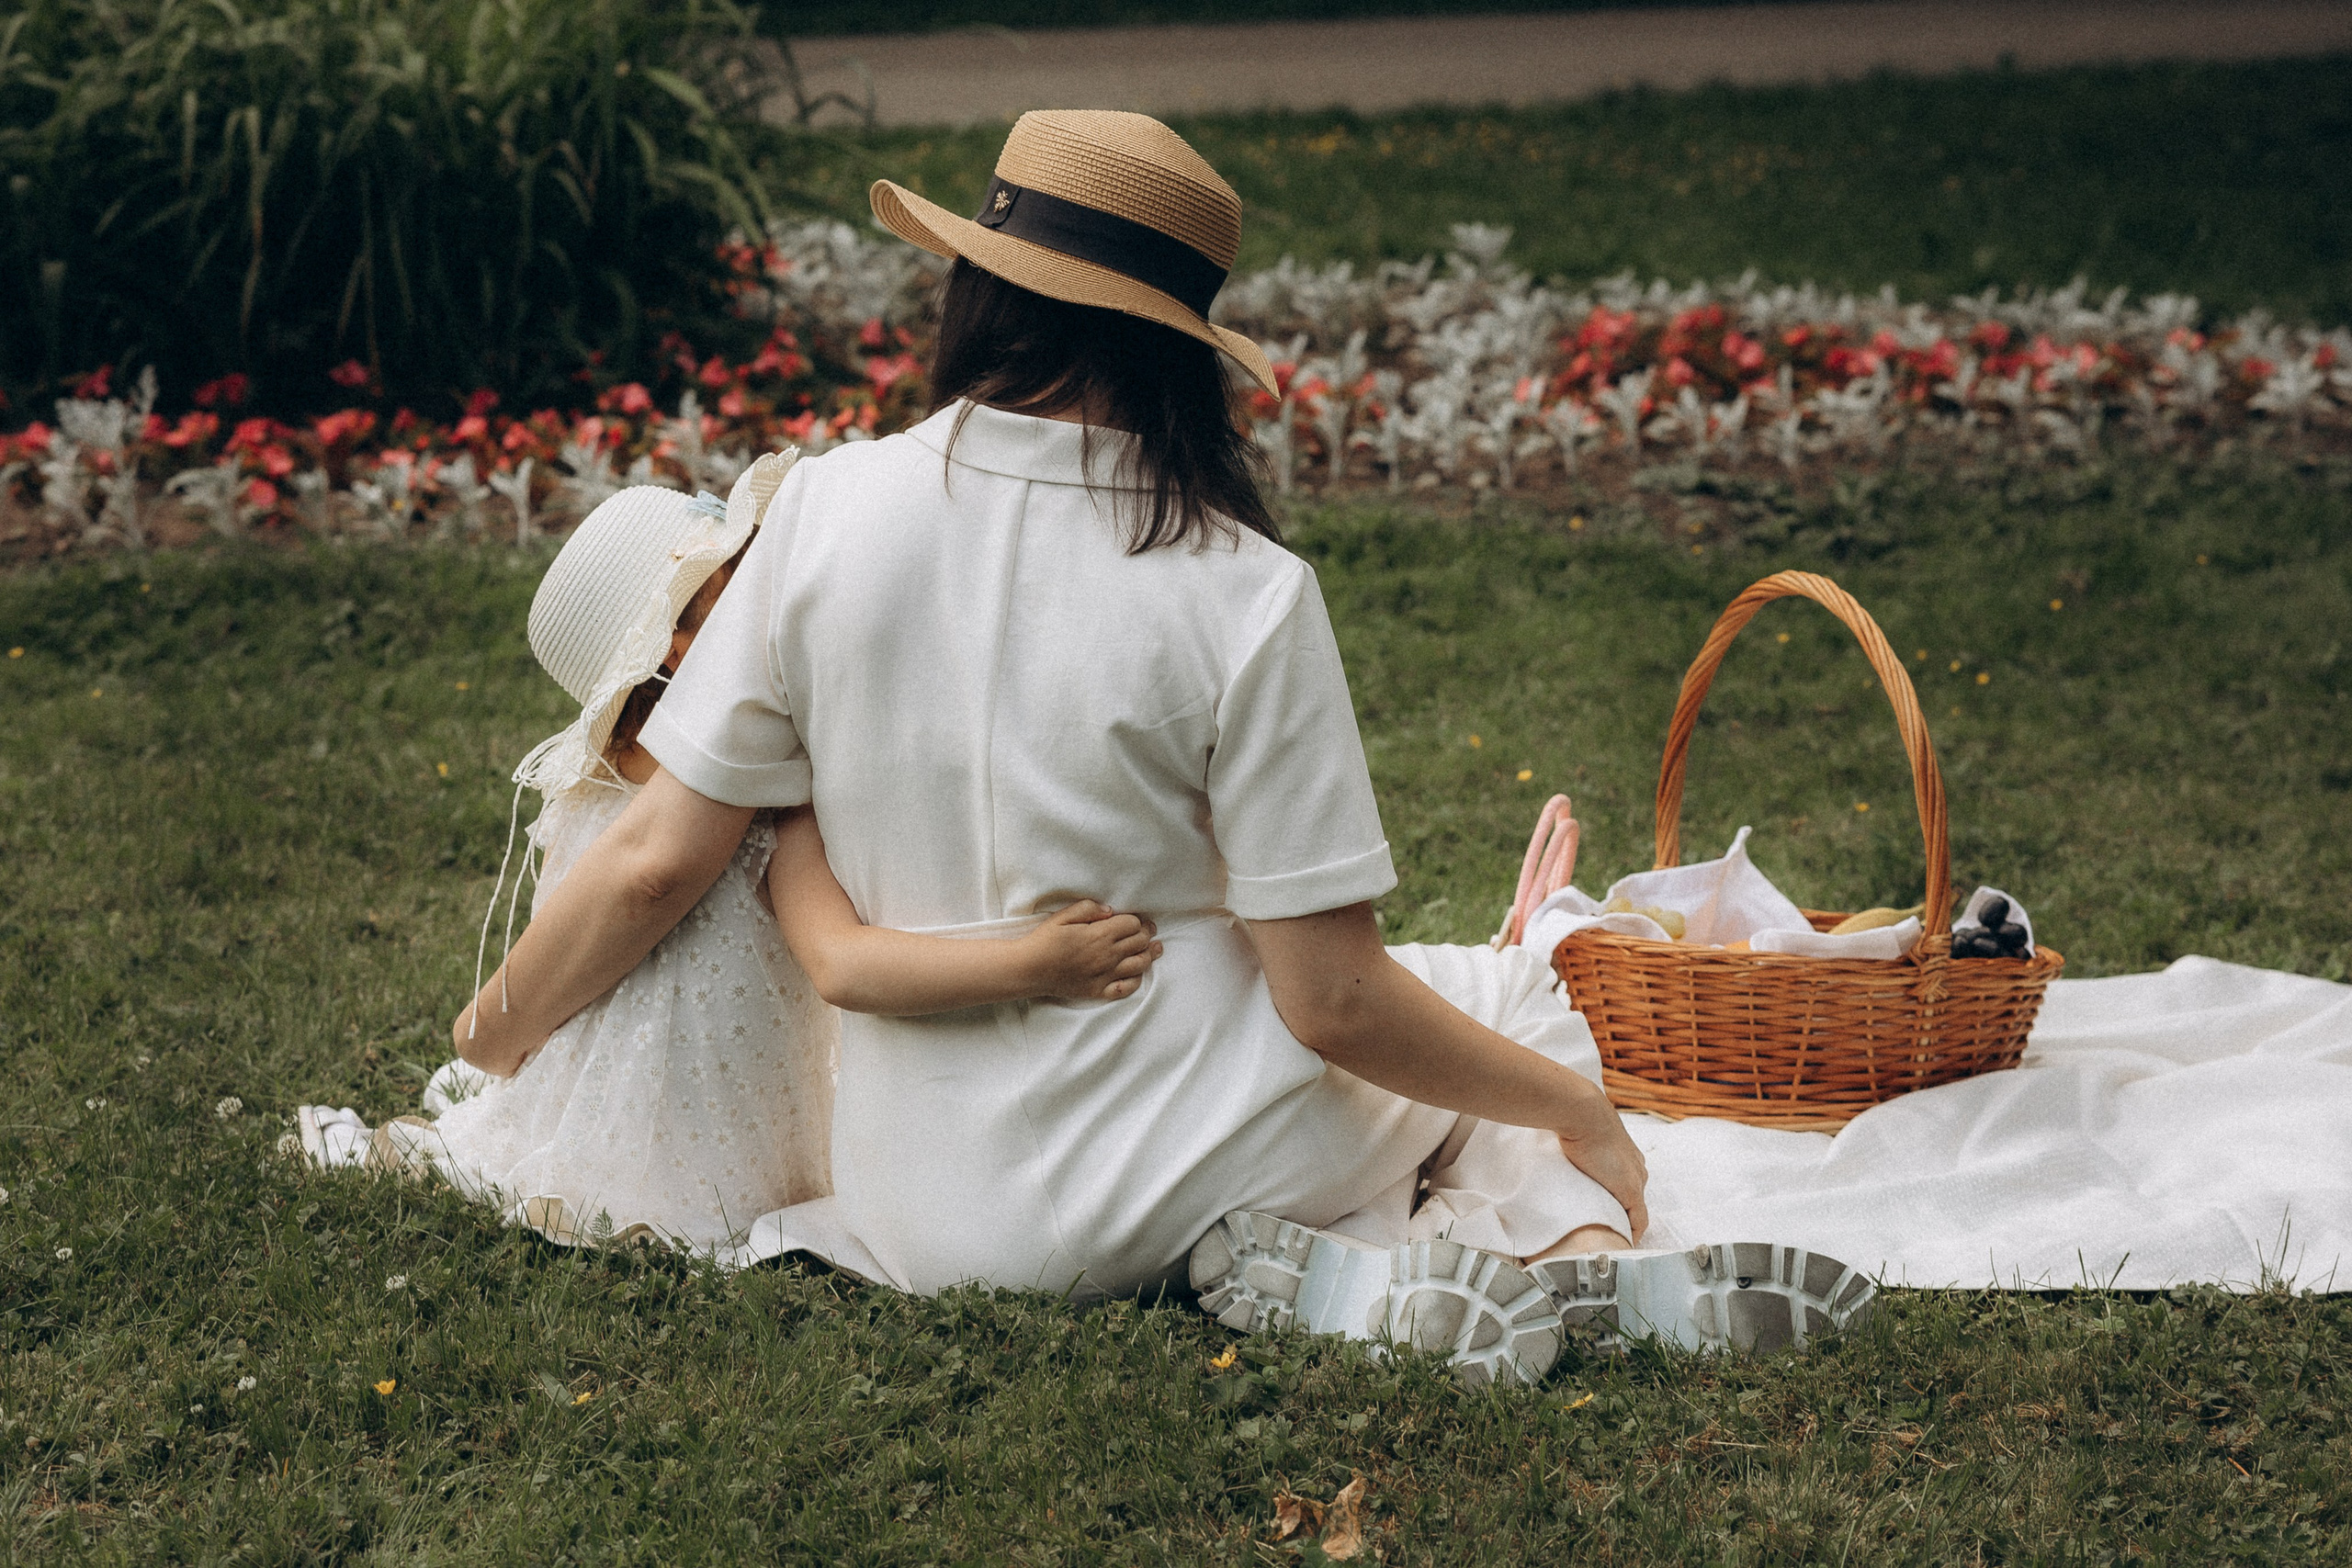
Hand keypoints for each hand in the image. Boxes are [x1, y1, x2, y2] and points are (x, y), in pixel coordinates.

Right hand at [1019, 900, 1161, 1000]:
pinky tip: (1138, 973)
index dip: (1137, 920)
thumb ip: (1089, 908)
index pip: (1132, 925)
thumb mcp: (1063, 916)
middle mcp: (1107, 955)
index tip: (1137, 920)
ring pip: (1139, 964)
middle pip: (1140, 942)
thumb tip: (1110, 911)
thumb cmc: (1044, 940)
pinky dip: (1136, 980)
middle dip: (1147, 934)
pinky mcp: (1099, 991)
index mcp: (1099, 934)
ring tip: (1155, 949)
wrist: (1029, 969)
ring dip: (1150, 955)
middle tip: (1148, 931)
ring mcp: (1105, 975)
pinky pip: (1126, 987)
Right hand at [1554, 1090, 1649, 1241]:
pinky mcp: (1631, 1192)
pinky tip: (1623, 1242)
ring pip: (1637, 1210)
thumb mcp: (1579, 1131)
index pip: (1628, 1181)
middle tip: (1606, 1228)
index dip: (1619, 1197)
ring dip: (1626, 1223)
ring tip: (1610, 1236)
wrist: (1583, 1114)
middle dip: (1623, 1212)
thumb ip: (1575, 1141)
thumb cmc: (1576, 1118)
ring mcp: (1636, 1180)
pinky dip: (1633, 1232)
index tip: (1606, 1209)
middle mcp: (1636, 1167)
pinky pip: (1639, 1220)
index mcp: (1626, 1154)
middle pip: (1635, 1198)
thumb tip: (1552, 1138)